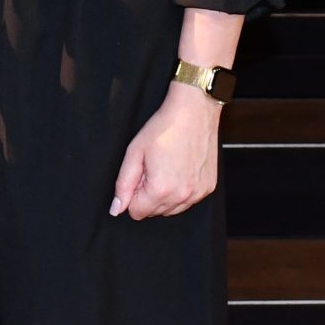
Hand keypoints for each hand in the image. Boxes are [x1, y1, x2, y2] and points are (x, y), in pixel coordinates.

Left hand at [110, 81, 221, 219]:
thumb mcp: (134, 153)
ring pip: (172, 209)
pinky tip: (180, 169)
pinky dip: (181, 191)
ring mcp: (198, 193)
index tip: (140, 175)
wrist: (194, 111)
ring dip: (165, 195)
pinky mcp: (208, 187)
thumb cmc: (165, 127)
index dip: (133, 195)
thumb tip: (116, 209)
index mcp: (160, 189)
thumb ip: (123, 184)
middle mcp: (182, 196)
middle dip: (148, 195)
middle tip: (152, 168)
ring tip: (166, 168)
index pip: (137, 213)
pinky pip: (188, 201)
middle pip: (154, 212)